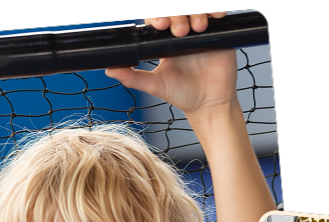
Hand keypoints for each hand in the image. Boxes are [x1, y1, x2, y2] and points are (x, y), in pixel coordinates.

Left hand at [104, 13, 237, 118]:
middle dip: (177, 16)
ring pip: (196, 10)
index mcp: (166, 41)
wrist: (210, 104)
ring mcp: (201, 32)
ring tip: (197, 28)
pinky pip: (217, 15)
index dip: (159, 16)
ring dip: (195, 13)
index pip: (160, 18)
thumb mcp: (155, 85)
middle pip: (178, 12)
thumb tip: (109, 70)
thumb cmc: (183, 95)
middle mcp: (184, 33)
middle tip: (179, 31)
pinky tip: (212, 18)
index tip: (160, 25)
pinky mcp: (219, 34)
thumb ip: (133, 77)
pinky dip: (215, 12)